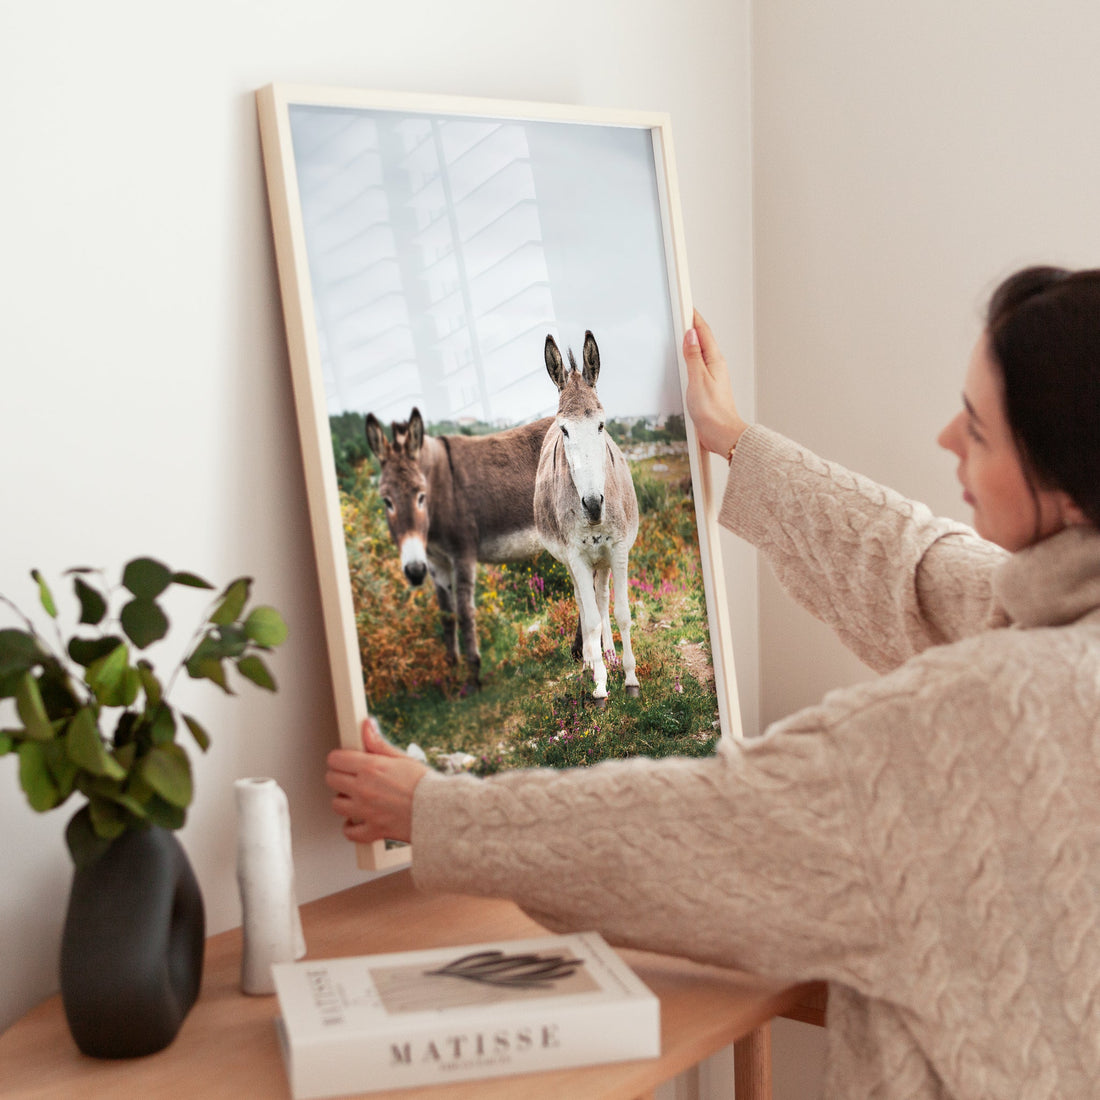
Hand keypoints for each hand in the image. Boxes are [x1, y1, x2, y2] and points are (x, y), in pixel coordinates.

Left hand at [325, 718, 428, 844]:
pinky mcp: (372, 829)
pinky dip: (351, 827)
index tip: (345, 760)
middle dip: (339, 777)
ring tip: (356, 797)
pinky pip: (349, 832)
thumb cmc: (426, 784)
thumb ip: (379, 743)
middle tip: (351, 777)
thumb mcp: (402, 758)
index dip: (339, 758)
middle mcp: (364, 789)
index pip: (336, 759)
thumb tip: (366, 726)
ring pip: (336, 805)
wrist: (441, 811)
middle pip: (331, 780)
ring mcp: (366, 811)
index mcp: (371, 767)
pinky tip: (358, 820)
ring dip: (344, 801)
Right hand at [683, 309, 748, 456]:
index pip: (703, 332)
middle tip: (683, 312)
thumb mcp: (698, 380)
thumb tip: (690, 335)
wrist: (721, 434)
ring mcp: (712, 376)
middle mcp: (715, 366)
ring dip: (692, 341)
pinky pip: (698, 365)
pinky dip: (691, 357)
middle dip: (693, 326)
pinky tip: (686, 360)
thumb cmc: (712, 411)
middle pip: (703, 340)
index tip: (686, 305)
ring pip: (701, 352)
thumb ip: (693, 356)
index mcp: (714, 361)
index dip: (694, 318)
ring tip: (683, 331)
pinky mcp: (707, 387)